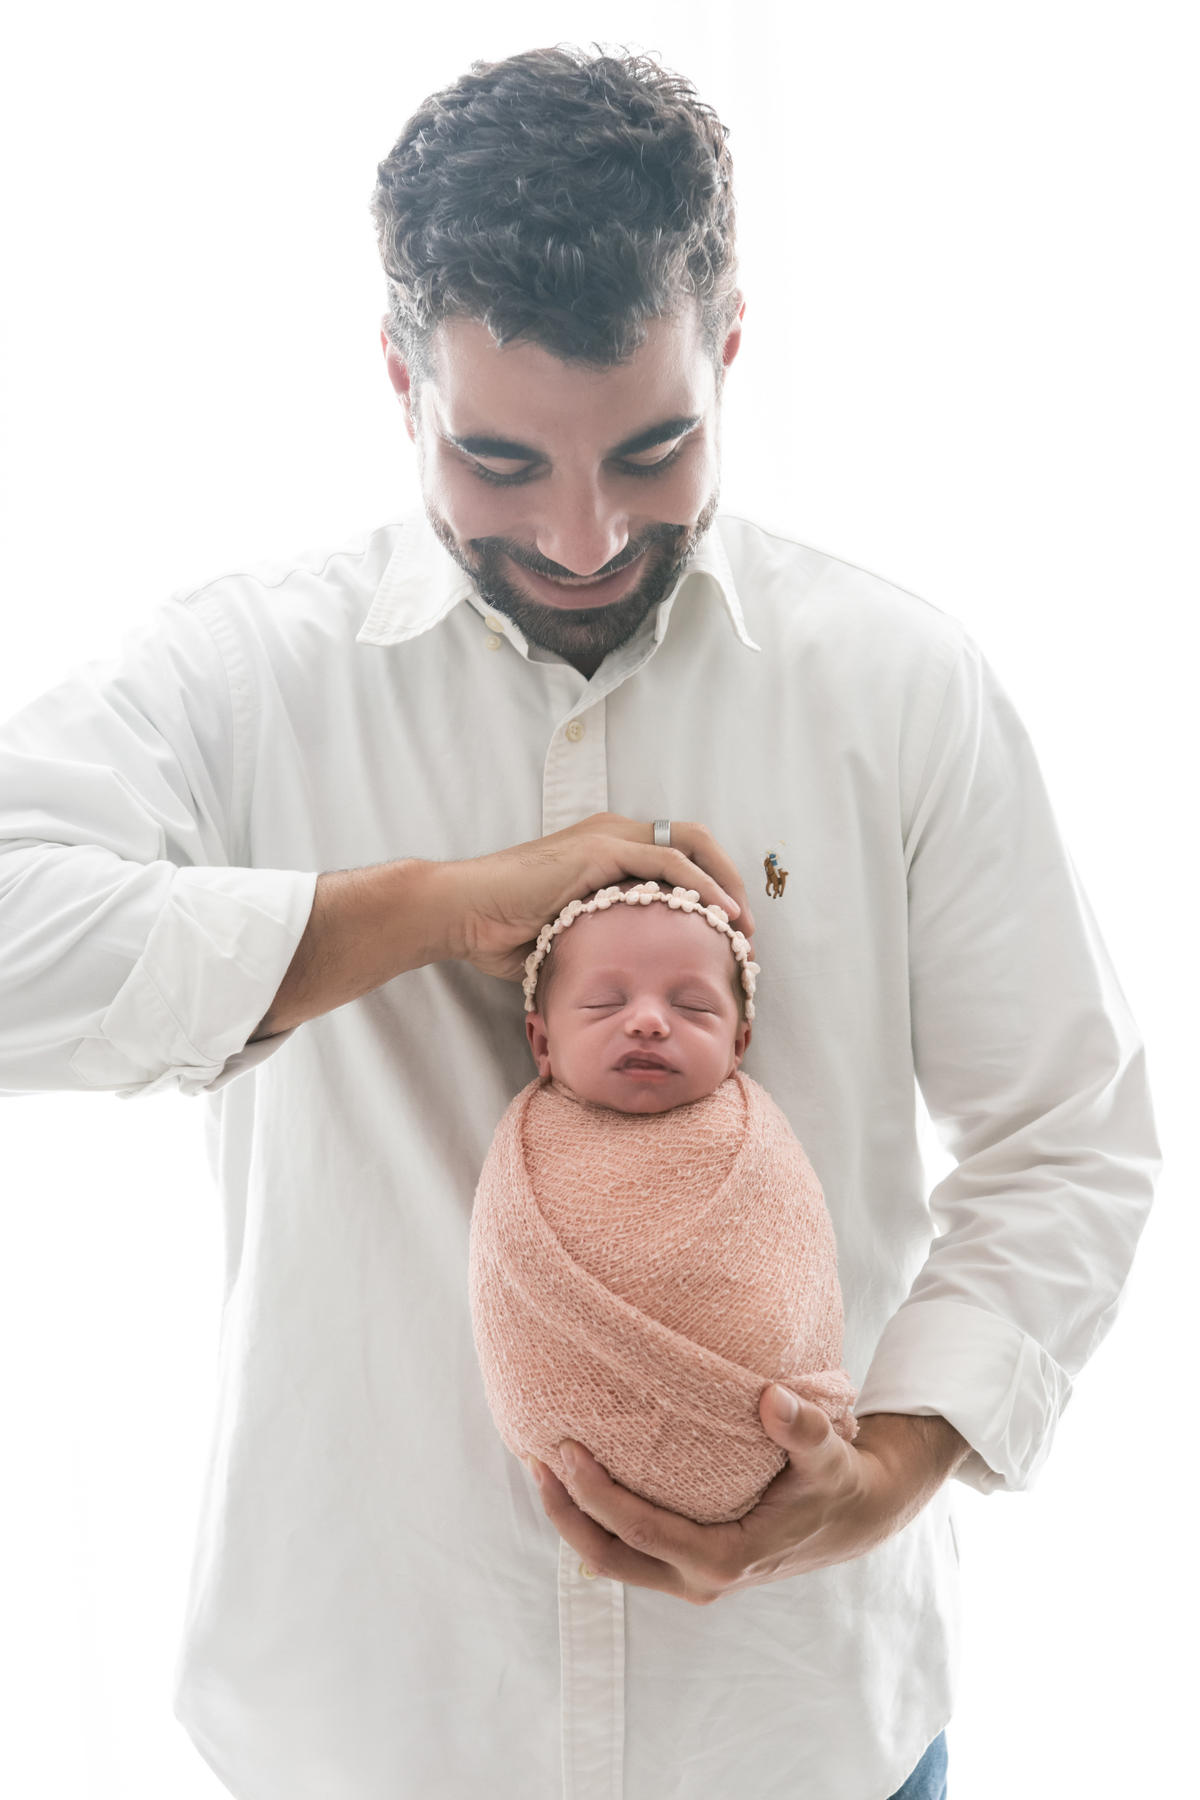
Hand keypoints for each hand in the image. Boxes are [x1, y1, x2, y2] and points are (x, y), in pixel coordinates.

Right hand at [449, 812, 755, 980]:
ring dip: (725, 886)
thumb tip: (625, 980)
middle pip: (695, 843)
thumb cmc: (500, 930)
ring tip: (744, 928)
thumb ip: (599, 940)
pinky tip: (723, 915)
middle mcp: (613, 835)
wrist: (462, 912)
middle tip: (746, 931)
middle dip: (729, 883)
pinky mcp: (601, 850)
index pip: (677, 859)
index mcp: (607, 851)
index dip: (709, 890)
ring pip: (691, 846)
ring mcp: (608, 837)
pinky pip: (668, 862)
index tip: (728, 934)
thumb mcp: (567, 937)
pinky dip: (702, 885)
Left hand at [527, 1389, 968, 1605]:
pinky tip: (580, 1480)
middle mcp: (702, 1578)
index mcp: (727, 1557)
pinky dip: (598, 1522)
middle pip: (609, 1556)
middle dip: (566, 1513)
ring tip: (542, 1468)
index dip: (596, 1494)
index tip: (565, 1450)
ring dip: (574, 1520)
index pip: (641, 1530)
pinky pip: (629, 1552)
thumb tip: (770, 1398)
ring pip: (612, 1561)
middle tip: (535, 1459)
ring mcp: (691, 1578)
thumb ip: (802, 1429)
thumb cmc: (836, 1482)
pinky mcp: (687, 1566)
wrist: (855, 1517)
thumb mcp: (828, 1454)